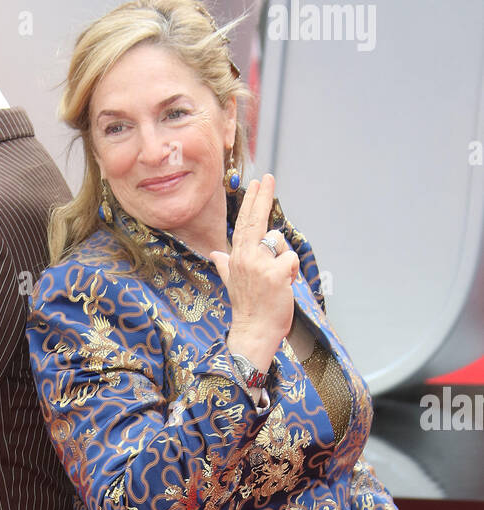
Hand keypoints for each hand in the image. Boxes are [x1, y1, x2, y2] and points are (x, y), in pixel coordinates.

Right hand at [210, 174, 299, 371]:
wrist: (253, 331)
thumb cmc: (247, 308)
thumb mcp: (232, 283)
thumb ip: (225, 265)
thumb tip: (216, 254)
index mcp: (237, 257)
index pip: (245, 223)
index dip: (252, 202)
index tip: (257, 184)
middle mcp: (245, 258)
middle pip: (257, 220)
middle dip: (263, 197)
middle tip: (269, 177)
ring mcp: (260, 265)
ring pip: (279, 243)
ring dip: (284, 259)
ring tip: (279, 280)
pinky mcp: (276, 274)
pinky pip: (291, 260)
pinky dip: (292, 273)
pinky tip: (285, 285)